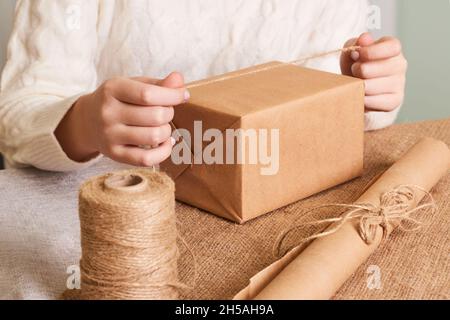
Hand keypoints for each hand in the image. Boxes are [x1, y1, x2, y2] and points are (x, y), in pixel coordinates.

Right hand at [55, 72, 188, 165]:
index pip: (148, 94)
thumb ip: (158, 84)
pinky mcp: (114, 154)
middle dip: (169, 113)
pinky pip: (147, 159)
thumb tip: (179, 81)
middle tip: (165, 112)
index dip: (172, 96)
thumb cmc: (118, 100)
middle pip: (155, 116)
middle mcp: (108, 113)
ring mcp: (110, 136)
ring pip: (154, 137)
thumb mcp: (133, 85)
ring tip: (162, 126)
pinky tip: (164, 143)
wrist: (87, 121)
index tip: (182, 95)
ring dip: (167, 132)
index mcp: (112, 89)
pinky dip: (164, 152)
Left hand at [341, 32, 407, 111]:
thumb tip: (364, 38)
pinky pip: (378, 102)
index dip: (373, 51)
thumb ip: (356, 44)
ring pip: (378, 85)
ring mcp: (399, 83)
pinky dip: (364, 100)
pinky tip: (360, 96)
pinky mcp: (395, 100)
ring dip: (361, 86)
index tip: (357, 55)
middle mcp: (400, 65)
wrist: (355, 89)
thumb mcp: (351, 54)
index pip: (392, 47)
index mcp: (392, 49)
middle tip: (354, 72)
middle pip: (385, 67)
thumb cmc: (355, 68)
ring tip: (355, 84)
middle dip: (363, 70)